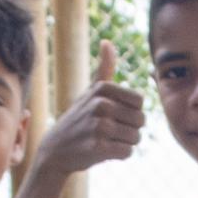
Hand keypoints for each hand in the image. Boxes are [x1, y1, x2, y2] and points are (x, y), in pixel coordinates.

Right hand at [38, 45, 146, 176]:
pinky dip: (120, 155)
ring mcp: (100, 126)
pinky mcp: (99, 148)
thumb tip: (107, 42)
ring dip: (125, 143)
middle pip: (141, 120)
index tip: (113, 115)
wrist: (56, 149)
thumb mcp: (90, 91)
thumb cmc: (79, 119)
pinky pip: (128, 152)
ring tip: (106, 140)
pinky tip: (104, 151)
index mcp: (103, 89)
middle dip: (130, 129)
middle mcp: (101, 104)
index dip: (130, 112)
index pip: (139, 102)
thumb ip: (104, 69)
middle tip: (110, 131)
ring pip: (136, 138)